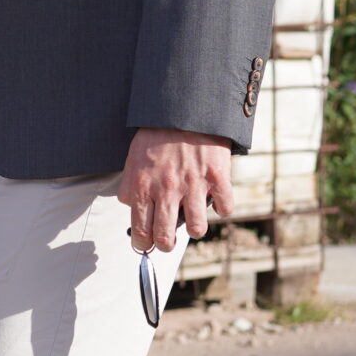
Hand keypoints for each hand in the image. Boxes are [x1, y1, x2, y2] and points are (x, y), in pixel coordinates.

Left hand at [120, 127, 232, 251]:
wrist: (185, 110)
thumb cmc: (156, 135)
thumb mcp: (133, 159)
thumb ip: (130, 187)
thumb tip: (131, 208)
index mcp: (145, 187)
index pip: (140, 231)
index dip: (142, 245)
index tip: (145, 246)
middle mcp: (168, 190)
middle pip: (166, 238)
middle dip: (166, 245)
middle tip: (168, 241)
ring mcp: (195, 185)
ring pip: (198, 230)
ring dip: (196, 228)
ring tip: (193, 219)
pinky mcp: (218, 177)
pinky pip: (225, 208)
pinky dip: (222, 208)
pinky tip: (214, 199)